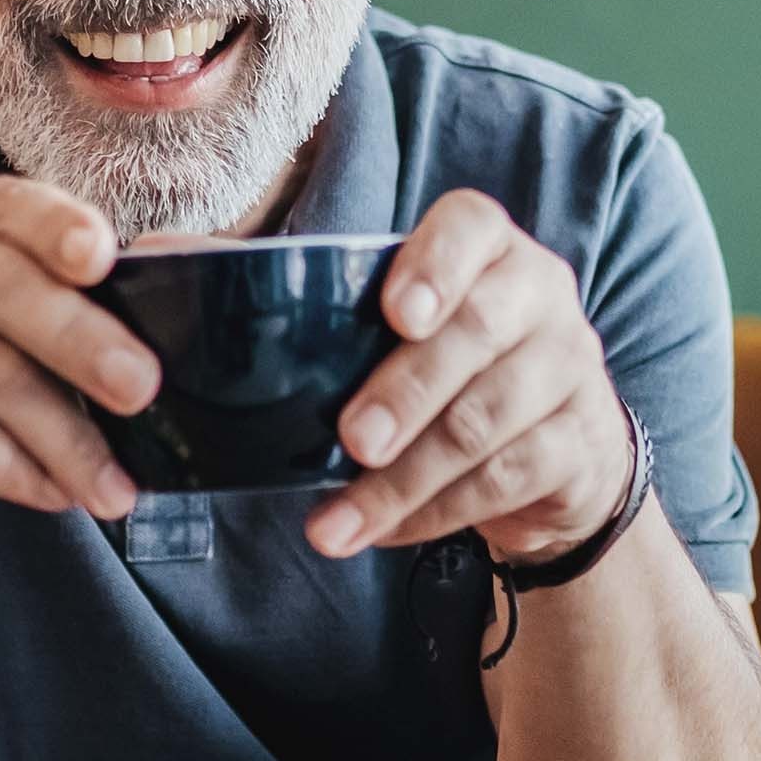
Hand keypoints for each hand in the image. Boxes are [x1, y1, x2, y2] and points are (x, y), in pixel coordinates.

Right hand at [0, 176, 156, 536]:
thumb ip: (61, 301)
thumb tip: (168, 309)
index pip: (8, 205)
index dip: (55, 226)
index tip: (101, 258)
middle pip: (2, 290)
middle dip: (81, 341)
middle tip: (142, 390)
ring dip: (64, 439)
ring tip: (113, 488)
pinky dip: (13, 469)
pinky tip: (53, 493)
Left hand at [307, 189, 635, 563]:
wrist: (564, 450)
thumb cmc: (450, 368)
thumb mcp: (401, 324)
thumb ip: (312, 297)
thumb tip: (178, 256)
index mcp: (489, 250)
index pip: (472, 227)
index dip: (435, 265)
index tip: (395, 314)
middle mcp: (540, 297)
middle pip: (477, 332)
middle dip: (407, 391)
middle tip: (353, 439)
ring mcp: (570, 369)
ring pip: (485, 422)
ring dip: (405, 479)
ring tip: (337, 522)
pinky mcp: (582, 443)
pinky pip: (504, 480)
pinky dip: (433, 514)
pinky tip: (382, 532)